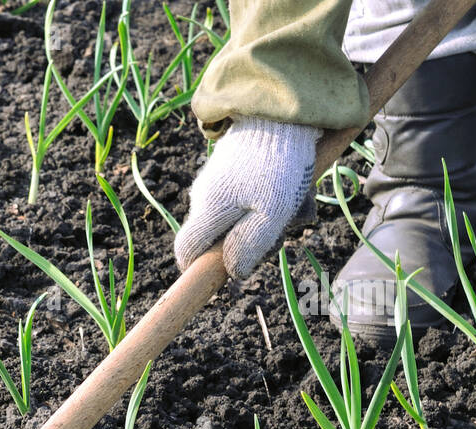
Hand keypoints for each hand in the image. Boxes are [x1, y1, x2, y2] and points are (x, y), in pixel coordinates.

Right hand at [174, 117, 320, 278]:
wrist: (281, 109)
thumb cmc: (278, 165)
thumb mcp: (272, 212)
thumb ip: (250, 245)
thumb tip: (233, 272)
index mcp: (207, 210)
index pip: (186, 251)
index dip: (198, 267)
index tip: (224, 271)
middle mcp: (202, 196)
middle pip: (213, 236)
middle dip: (240, 242)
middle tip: (278, 231)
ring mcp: (214, 179)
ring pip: (229, 216)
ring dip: (256, 220)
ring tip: (289, 204)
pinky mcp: (228, 166)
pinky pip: (240, 195)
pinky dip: (261, 199)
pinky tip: (286, 186)